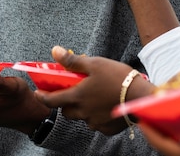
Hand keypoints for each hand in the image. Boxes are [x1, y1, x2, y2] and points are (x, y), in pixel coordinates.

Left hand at [34, 46, 154, 134]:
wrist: (141, 96)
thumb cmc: (118, 77)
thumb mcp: (95, 63)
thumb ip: (73, 60)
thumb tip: (54, 51)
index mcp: (78, 96)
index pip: (51, 100)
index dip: (42, 97)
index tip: (38, 93)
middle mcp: (83, 113)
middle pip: (66, 112)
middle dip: (65, 104)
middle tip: (72, 93)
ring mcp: (95, 122)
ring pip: (82, 118)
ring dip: (82, 110)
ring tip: (92, 98)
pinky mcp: (107, 128)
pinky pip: (96, 123)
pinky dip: (97, 116)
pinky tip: (105, 106)